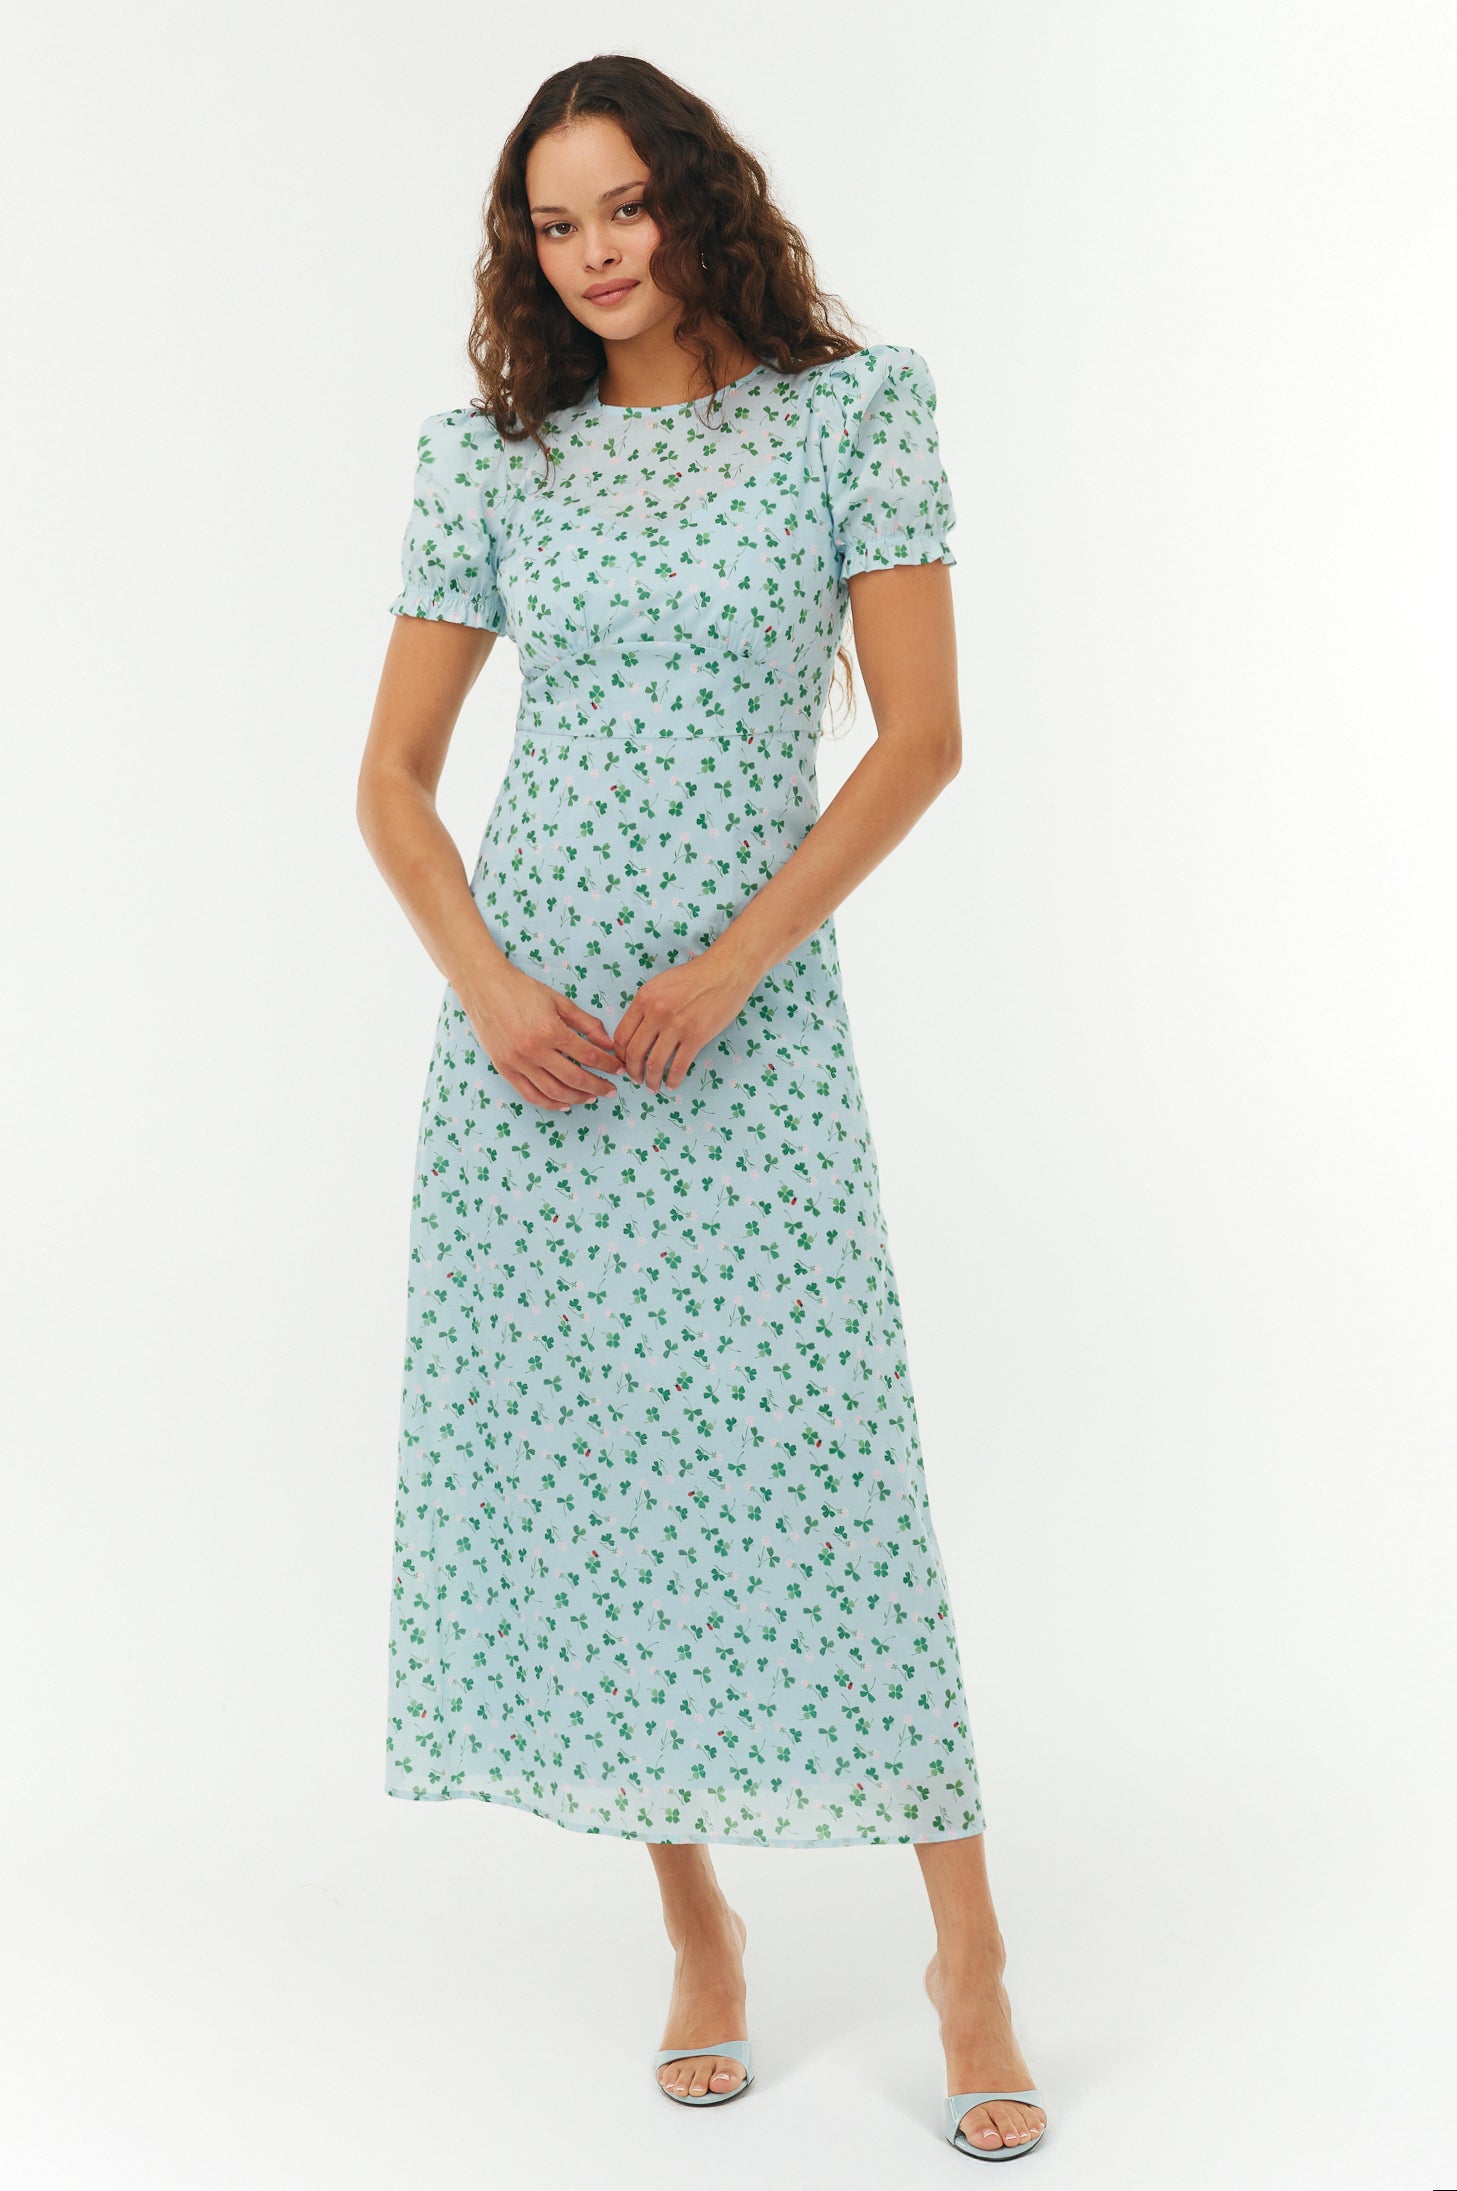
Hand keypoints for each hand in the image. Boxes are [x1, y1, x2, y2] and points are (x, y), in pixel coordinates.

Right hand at [463, 968, 622, 1111]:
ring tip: (592, 1097)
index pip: (589, 1056)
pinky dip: (550, 1104)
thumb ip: (586, 1023)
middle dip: (598, 1087)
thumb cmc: (523, 990)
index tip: (619, 1070)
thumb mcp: (559, 1001)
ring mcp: (518, 1063)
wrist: (484, 987)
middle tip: (611, 1090)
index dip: (608, 1065)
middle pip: (574, 1078)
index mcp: (550, 1031)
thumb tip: (608, 1044)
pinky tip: (565, 1103)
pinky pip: (530, 1095)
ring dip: (577, 1098)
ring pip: (554, 1092)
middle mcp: (534, 1051)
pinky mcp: (504, 1069)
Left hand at [611, 945, 759, 1092]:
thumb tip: (637, 1031)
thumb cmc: (695, 977)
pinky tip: (672, 1085)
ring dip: (651, 1080)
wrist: (726, 971)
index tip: (625, 1063)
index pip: (622, 1035)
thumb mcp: (661, 984)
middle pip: (634, 1053)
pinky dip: (673, 1080)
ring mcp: (676, 1025)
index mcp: (644, 998)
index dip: (620, 1055)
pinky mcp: (697, 1036)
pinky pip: (679, 1067)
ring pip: (654, 1063)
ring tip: (653, 1087)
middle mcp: (656, 1012)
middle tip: (636, 1079)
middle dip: (633, 1072)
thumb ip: (646, 1005)